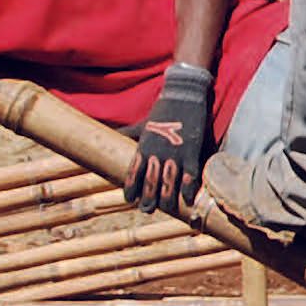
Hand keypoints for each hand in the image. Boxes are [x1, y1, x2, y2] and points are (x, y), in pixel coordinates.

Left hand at [129, 62, 215, 212]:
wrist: (184, 95)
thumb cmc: (163, 109)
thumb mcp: (142, 123)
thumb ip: (128, 132)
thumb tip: (112, 134)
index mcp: (144, 147)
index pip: (133, 173)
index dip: (131, 188)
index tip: (129, 200)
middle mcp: (157, 154)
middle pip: (150, 183)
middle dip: (147, 199)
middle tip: (146, 210)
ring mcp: (175, 154)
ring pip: (169, 184)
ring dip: (167, 199)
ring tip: (166, 209)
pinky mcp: (192, 152)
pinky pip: (190, 176)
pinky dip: (189, 189)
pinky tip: (188, 199)